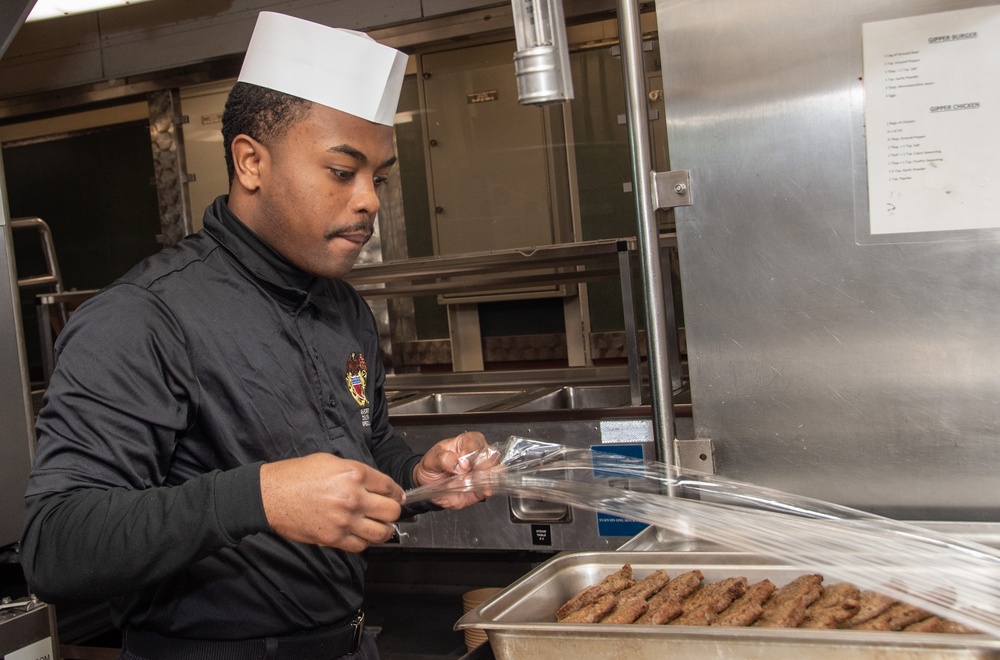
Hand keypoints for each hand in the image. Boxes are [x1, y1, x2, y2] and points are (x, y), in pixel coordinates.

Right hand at [259, 453, 403, 551]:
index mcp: (354, 474)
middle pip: (392, 511)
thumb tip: (376, 484)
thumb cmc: (297, 475)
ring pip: (381, 532)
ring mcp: (345, 521)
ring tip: (379, 526)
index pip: (390, 487)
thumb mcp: (331, 461)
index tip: (397, 496)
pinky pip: (361, 546)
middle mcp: (353, 498)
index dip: (397, 493)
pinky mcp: (334, 539)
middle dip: (393, 511)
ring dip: (384, 530)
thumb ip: (356, 472)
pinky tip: (361, 534)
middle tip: (388, 511)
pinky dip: (364, 541)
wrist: (270, 495)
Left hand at [412, 431, 497, 508]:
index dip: (470, 453)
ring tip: (476, 482)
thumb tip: (457, 462)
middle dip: (482, 465)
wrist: (430, 485)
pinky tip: (484, 490)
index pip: (475, 442)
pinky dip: (490, 487)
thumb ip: (442, 458)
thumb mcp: (431, 460)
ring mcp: (483, 470)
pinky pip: (493, 484)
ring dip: (488, 476)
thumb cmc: (432, 466)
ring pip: (496, 469)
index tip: (462, 464)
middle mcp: (478, 454)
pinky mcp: (484, 484)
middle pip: (491, 455)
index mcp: (466, 441)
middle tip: (469, 473)